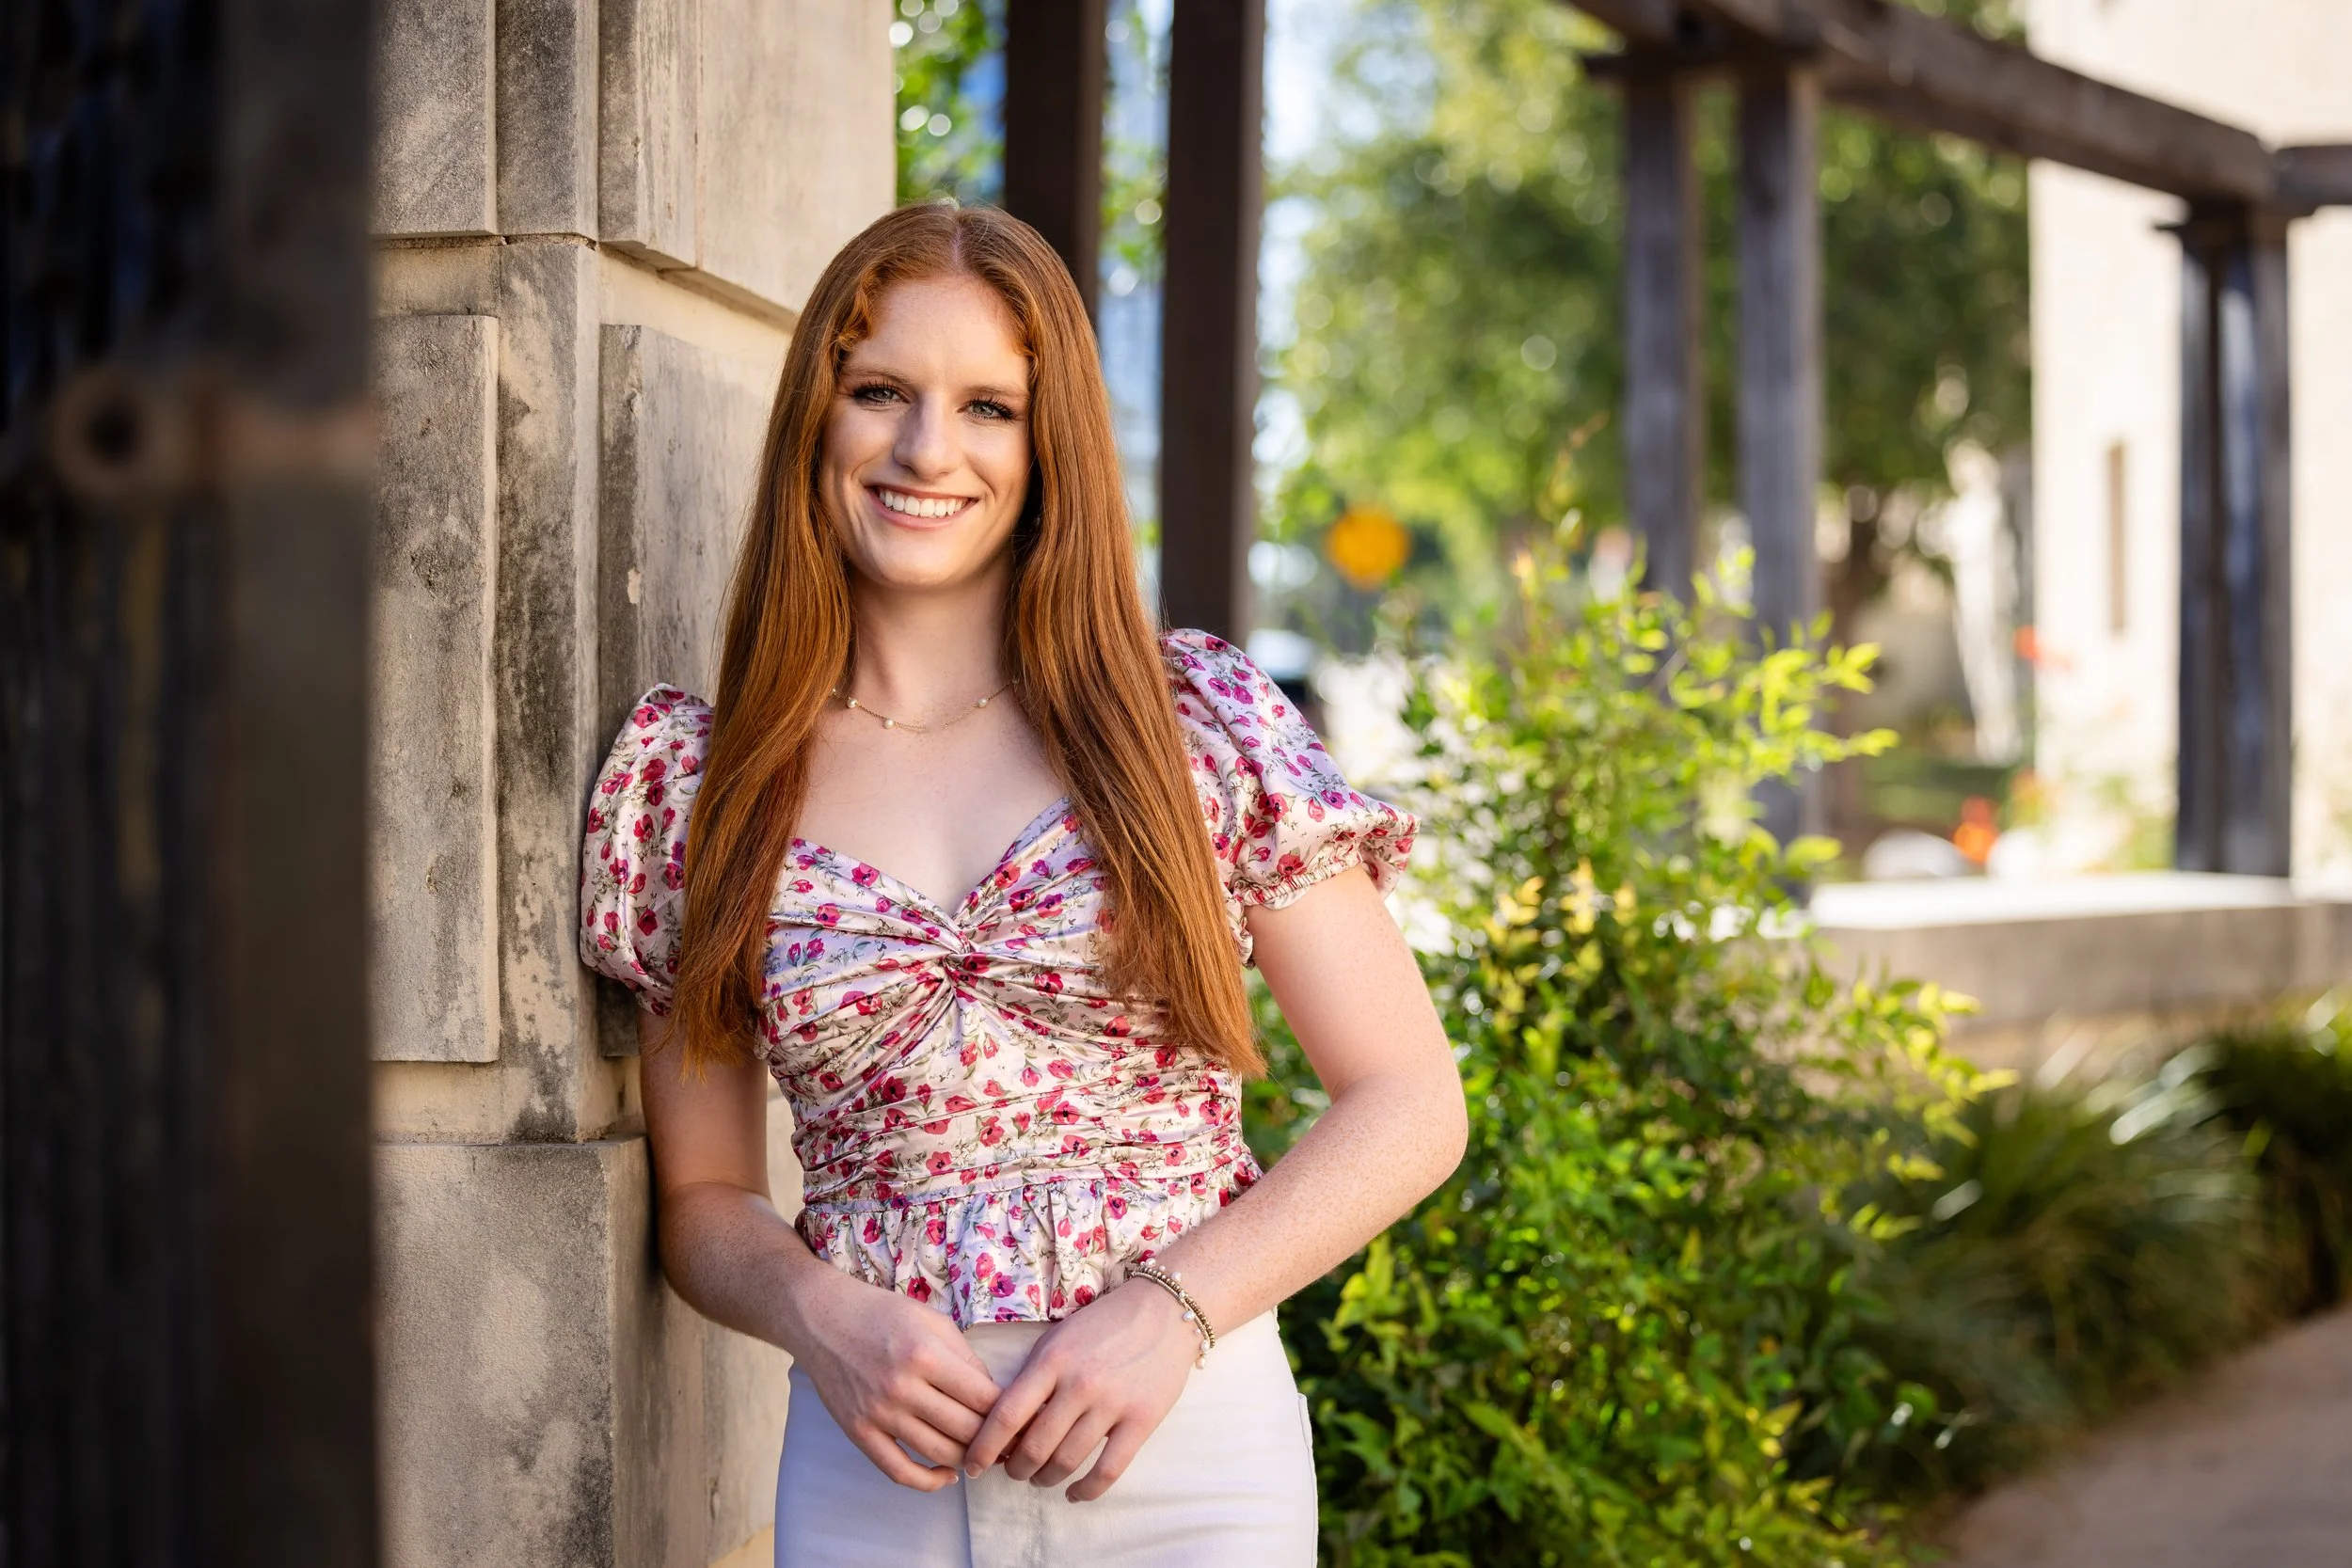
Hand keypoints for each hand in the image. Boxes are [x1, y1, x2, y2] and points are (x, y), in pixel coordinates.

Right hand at [789, 1268, 1002, 1490]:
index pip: (983, 1399)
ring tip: (984, 1458)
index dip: (1011, 1414)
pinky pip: (898, 1471)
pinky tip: (946, 1475)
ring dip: (968, 1461)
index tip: (1025, 1420)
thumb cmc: (882, 1314)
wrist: (821, 1318)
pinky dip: (928, 1482)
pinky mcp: (858, 1431)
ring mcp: (878, 1413)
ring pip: (938, 1453)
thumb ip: (965, 1358)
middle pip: (966, 1430)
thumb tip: (993, 1397)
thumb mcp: (932, 1322)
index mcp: (926, 1355)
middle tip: (1012, 1445)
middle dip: (996, 1442)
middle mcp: (902, 1387)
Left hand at [961, 1277, 1196, 1501]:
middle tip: (1012, 1471)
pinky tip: (1075, 1493)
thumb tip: (1006, 1424)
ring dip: (1045, 1479)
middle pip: (1034, 1446)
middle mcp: (1079, 1384)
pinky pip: (1108, 1470)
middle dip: (1015, 1468)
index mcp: (1052, 1361)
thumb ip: (1033, 1377)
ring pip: (1066, 1461)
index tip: (971, 1465)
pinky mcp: (1141, 1420)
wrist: (1164, 1311)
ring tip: (1040, 1478)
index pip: (1007, 1415)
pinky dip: (1086, 1490)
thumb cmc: (1104, 1325)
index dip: (983, 1447)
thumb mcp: (1058, 1339)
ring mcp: (1112, 1403)